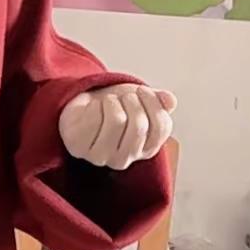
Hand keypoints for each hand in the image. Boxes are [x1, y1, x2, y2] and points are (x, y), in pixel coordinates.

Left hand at [59, 84, 175, 168]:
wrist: (83, 106)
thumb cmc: (115, 106)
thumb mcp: (141, 99)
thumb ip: (159, 101)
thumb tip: (170, 100)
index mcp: (145, 150)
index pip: (161, 128)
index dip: (153, 103)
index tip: (142, 90)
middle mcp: (125, 159)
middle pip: (139, 126)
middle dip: (133, 101)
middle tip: (124, 96)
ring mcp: (101, 157)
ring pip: (117, 121)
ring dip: (113, 102)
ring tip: (108, 102)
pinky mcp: (80, 149)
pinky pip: (93, 120)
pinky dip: (94, 105)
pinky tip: (92, 109)